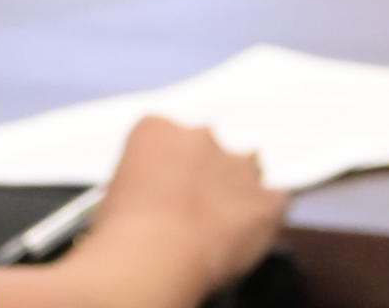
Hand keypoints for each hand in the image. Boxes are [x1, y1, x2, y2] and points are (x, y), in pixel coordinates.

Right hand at [0, 116, 287, 307]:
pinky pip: (276, 200)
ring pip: (247, 170)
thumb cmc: (121, 236)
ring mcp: (236, 165)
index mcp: (156, 127)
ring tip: (218, 227)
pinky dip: (265, 216)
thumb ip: (142, 180)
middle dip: (205, 174)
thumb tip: (148, 201)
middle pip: (210, 148)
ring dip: (236, 191)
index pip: (170, 136)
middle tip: (190, 211)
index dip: (169, 167)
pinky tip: (249, 233)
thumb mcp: (112, 193)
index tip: (164, 190)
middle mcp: (200, 135)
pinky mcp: (264, 199)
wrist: (149, 261)